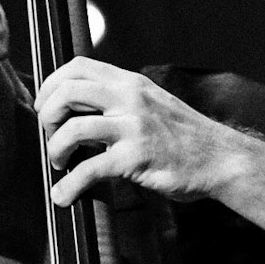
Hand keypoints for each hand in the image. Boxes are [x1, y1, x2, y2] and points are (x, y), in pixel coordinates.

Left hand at [34, 58, 235, 207]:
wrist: (220, 159)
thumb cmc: (183, 138)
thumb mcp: (151, 104)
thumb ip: (119, 101)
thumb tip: (78, 111)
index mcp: (130, 83)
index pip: (76, 67)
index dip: (50, 85)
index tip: (44, 107)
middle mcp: (130, 98)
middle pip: (67, 92)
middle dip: (47, 117)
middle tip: (49, 136)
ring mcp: (133, 126)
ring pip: (72, 129)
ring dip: (54, 150)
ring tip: (59, 164)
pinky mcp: (136, 157)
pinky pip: (88, 169)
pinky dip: (68, 185)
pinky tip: (63, 195)